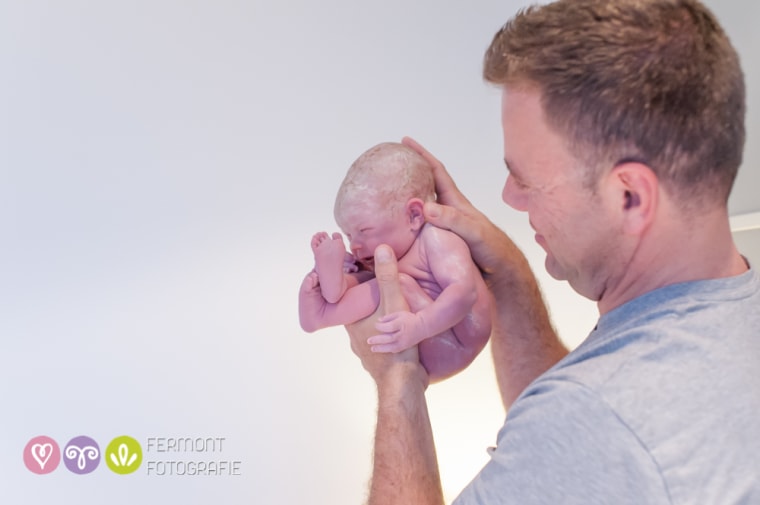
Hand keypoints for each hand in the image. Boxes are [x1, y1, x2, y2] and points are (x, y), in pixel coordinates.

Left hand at [345, 245, 427, 387]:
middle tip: (381, 285)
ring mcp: (365, 350)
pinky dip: (387, 334)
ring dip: (379, 319)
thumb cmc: (396, 346)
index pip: (344, 296)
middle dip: (367, 301)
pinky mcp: (378, 361)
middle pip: (357, 311)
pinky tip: (400, 329)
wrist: (403, 384)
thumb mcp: (395, 304)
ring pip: (368, 328)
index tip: (358, 271)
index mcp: (351, 320)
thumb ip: (388, 277)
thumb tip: (382, 249)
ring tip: (394, 306)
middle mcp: (353, 335)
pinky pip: (380, 342)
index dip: (351, 283)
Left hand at [369, 310, 427, 352]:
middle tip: (368, 341)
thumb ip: (389, 317)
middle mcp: (403, 334)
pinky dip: (388, 350)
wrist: (423, 326)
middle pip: (388, 338)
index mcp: (401, 324)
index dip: (380, 326)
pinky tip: (382, 349)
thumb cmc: (410, 318)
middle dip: (377, 340)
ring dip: (381, 348)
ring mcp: (405, 342)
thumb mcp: (400, 314)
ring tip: (372, 349)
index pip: (389, 327)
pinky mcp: (406, 346)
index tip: (376, 325)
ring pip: (391, 347)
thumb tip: (379, 321)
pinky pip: (396, 350)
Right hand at [402, 136, 517, 287]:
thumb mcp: (474, 232)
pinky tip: (396, 224)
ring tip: (388, 191)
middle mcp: (447, 210)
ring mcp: (443, 224)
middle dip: (410, 172)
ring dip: (407, 196)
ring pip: (420, 204)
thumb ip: (452, 220)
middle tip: (391, 163)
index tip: (406, 142)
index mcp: (455, 202)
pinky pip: (418, 223)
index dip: (422, 155)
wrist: (502, 272)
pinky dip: (407, 219)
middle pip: (425, 184)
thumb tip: (426, 207)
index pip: (436, 171)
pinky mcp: (439, 239)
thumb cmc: (492, 250)